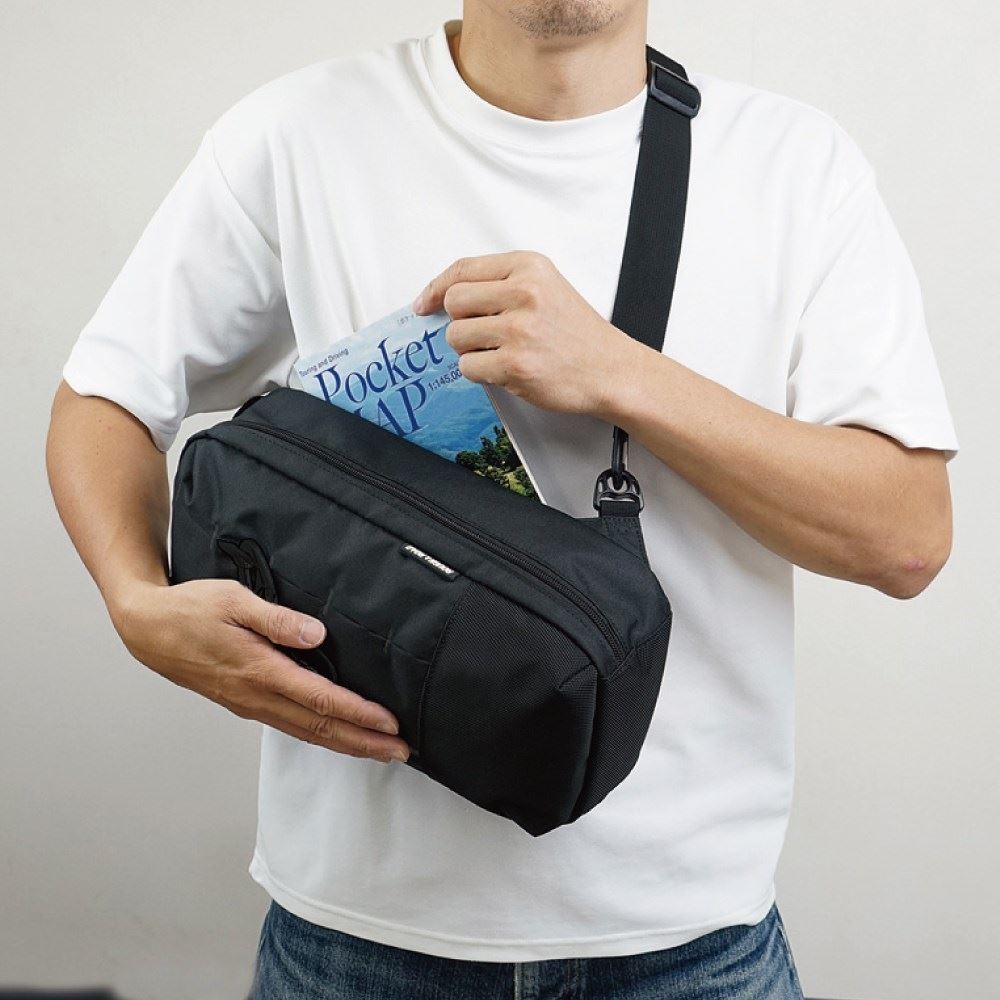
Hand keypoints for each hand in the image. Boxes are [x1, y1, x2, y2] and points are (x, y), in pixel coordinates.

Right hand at [112, 579, 410, 763]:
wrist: (148, 629)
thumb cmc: (191, 610)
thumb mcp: (234, 601)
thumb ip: (277, 620)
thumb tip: (317, 634)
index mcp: (260, 671)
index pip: (321, 699)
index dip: (359, 714)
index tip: (390, 724)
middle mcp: (258, 696)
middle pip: (321, 727)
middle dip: (364, 742)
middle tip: (402, 752)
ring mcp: (250, 704)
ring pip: (307, 732)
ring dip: (347, 743)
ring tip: (381, 751)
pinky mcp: (245, 704)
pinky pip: (292, 726)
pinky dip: (322, 735)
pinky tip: (338, 735)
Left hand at [413, 251, 642, 416]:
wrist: (610, 370)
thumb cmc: (577, 333)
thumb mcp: (546, 288)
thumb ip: (501, 285)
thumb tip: (444, 297)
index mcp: (529, 267)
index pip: (462, 270)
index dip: (436, 288)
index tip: (425, 303)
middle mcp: (524, 293)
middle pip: (454, 302)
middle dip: (460, 322)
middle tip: (483, 334)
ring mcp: (519, 330)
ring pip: (456, 337)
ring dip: (470, 350)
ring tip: (501, 352)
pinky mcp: (515, 364)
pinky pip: (468, 367)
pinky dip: (481, 372)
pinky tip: (507, 369)